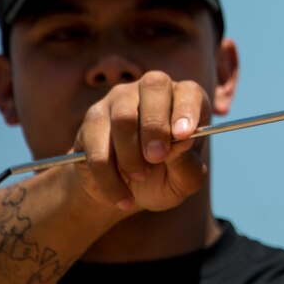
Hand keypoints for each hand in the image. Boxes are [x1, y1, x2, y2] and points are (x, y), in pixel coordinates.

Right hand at [73, 71, 208, 211]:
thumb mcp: (184, 182)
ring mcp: (120, 100)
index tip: (183, 134)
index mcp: (184, 101)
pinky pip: (98, 145)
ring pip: (124, 116)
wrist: (124, 193)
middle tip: (156, 158)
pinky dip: (110, 177)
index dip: (187, 109)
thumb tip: (184, 142)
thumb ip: (189, 165)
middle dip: (156, 126)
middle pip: (153, 87)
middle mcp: (152, 91)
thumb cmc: (164, 179)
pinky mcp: (93, 118)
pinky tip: (122, 197)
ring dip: (132, 154)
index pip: (189, 91)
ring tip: (140, 177)